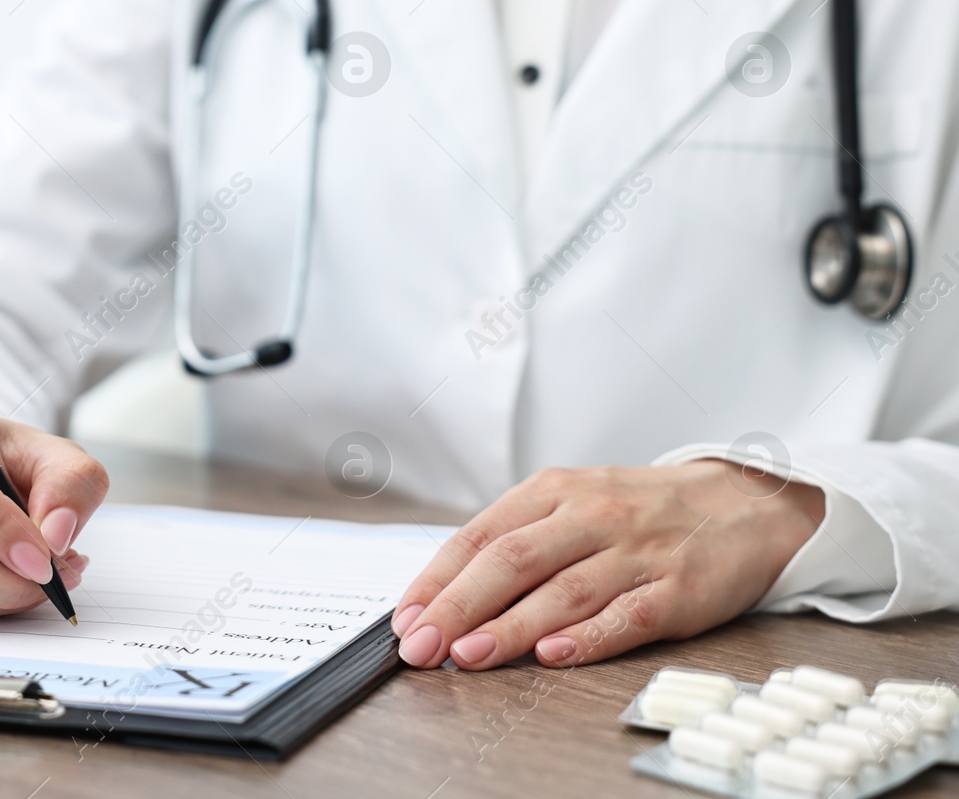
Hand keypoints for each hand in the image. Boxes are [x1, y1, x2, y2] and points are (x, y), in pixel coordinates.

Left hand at [391, 461, 824, 669]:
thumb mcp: (572, 502)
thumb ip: (516, 541)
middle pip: (511, 561)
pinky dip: (587, 637)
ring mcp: (635, 553)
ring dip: (510, 627)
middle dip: (457, 607)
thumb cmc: (640, 510)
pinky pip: (626, 616)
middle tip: (420, 645)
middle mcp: (590, 516)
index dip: (437, 580)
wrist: (743, 503)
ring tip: (469, 655)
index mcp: (554, 491)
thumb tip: (446, 593)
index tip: (405, 618)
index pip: (480, 536)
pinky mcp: (677, 590)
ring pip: (561, 592)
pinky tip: (553, 656)